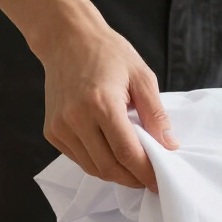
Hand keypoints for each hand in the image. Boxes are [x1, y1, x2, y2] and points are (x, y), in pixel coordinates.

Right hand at [39, 13, 177, 191]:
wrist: (66, 38)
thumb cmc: (108, 53)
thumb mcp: (142, 76)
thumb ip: (156, 114)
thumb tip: (170, 146)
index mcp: (101, 104)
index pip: (127, 153)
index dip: (146, 173)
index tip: (161, 182)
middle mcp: (75, 119)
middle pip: (109, 167)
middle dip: (132, 178)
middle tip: (150, 179)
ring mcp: (60, 127)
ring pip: (92, 168)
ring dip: (116, 173)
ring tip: (134, 168)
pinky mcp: (52, 131)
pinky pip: (79, 158)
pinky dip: (98, 162)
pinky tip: (111, 153)